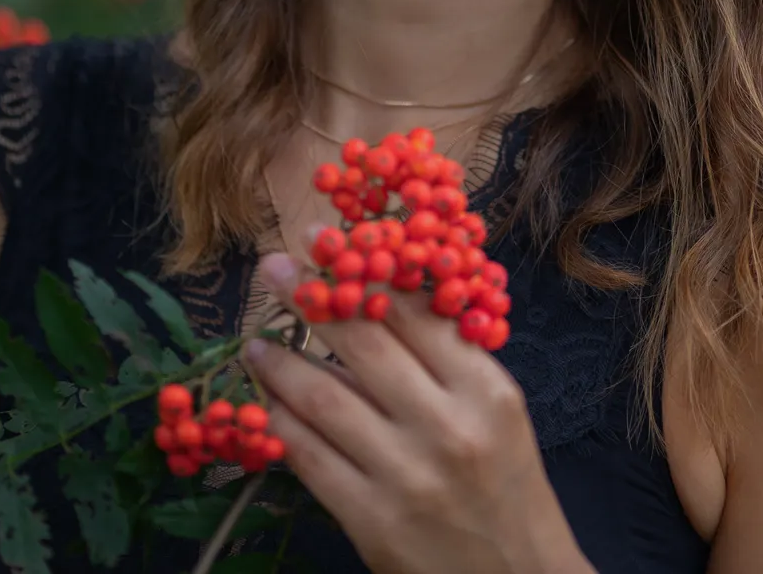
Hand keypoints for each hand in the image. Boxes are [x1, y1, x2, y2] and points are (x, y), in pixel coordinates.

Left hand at [248, 252, 593, 573]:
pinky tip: (266, 403)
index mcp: (486, 389)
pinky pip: (310, 458)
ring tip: (257, 340)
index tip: (324, 239)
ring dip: (280, 361)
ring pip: (324, 398)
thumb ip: (449, 356)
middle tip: (275, 268)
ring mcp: (405, 477)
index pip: (414, 311)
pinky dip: (281, 424)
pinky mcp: (371, 523)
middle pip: (363, 342)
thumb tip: (380, 291)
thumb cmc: (506, 483)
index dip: (364, 266)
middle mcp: (447, 427)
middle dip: (310, 296)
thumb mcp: (498, 409)